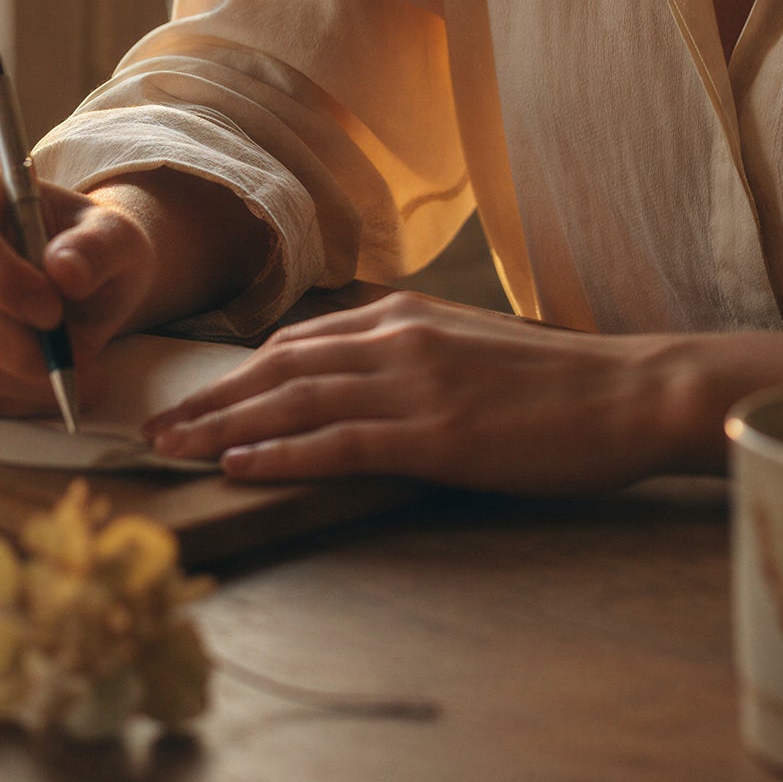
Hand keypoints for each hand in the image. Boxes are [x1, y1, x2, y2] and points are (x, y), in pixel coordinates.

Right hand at [0, 162, 156, 416]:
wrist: (89, 279)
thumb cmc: (97, 246)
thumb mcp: (117, 236)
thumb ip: (97, 246)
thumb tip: (64, 271)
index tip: (52, 311)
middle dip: (19, 346)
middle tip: (81, 356)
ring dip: (27, 380)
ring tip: (86, 375)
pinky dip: (21, 399)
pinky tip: (61, 388)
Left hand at [145, 292, 699, 492]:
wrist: (627, 392)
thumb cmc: (558, 383)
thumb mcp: (472, 349)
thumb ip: (413, 357)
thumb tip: (360, 385)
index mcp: (406, 316)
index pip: (298, 340)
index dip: (238, 372)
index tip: (194, 397)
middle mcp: (398, 338)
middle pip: (278, 366)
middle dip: (210, 397)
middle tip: (154, 429)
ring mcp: (414, 385)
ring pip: (293, 400)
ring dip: (223, 426)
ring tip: (172, 449)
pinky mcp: (434, 435)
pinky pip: (337, 441)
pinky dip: (279, 452)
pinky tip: (239, 465)